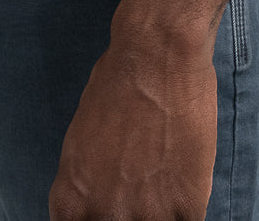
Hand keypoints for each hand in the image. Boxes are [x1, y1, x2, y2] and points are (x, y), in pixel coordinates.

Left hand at [48, 33, 217, 220]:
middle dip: (130, 215)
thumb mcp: (80, 143)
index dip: (100, 219)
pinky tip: (186, 180)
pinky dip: (188, 206)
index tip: (115, 211)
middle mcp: (103, 215)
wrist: (156, 53)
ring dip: (161, 213)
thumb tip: (98, 203)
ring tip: (164, 186)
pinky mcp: (185, 207)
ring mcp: (146, 216)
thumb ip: (87, 184)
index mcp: (70, 201)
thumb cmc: (116, 83)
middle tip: (142, 191)